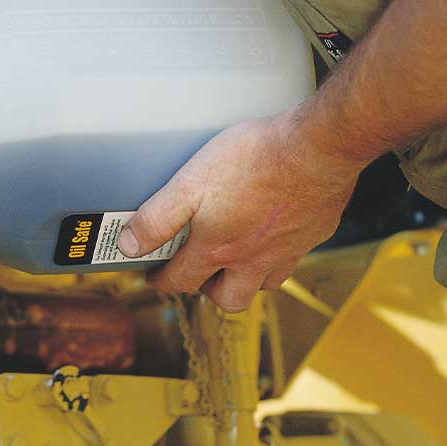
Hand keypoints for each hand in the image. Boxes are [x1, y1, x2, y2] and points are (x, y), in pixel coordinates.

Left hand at [116, 109, 362, 311]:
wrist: (317, 147)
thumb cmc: (254, 158)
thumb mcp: (189, 183)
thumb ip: (157, 218)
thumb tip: (128, 246)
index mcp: (218, 247)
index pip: (182, 280)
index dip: (163, 282)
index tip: (156, 278)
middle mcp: (253, 258)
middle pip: (227, 298)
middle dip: (207, 291)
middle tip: (198, 272)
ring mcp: (287, 250)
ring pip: (263, 285)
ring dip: (245, 279)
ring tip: (235, 259)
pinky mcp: (313, 234)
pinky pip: (292, 259)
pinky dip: (277, 257)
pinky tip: (273, 236)